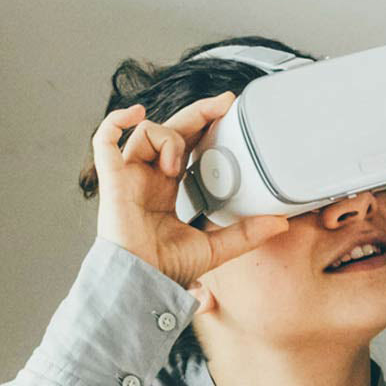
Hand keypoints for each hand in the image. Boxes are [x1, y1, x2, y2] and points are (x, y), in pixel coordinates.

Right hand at [93, 93, 293, 288]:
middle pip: (172, 129)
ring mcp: (128, 176)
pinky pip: (105, 139)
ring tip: (174, 165)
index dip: (204, 125)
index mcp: (167, 188)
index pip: (186, 145)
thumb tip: (280, 222)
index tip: (227, 110)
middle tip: (224, 103)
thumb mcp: (216, 247)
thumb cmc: (167, 269)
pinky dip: (118, 121)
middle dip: (198, 113)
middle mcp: (148, 177)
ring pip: (147, 132)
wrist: (142, 282)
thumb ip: (246, 233)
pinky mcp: (112, 179)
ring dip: (166, 139)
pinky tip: (136, 114)